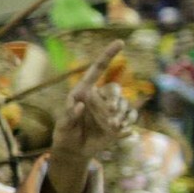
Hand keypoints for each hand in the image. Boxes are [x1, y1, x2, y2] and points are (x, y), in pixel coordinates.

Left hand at [51, 39, 132, 166]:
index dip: (108, 55)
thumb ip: (69, 115)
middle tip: (108, 115)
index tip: (120, 42)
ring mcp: (111, 107)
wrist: (75, 150)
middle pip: (114, 89)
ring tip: (110, 127)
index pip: (98, 70)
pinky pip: (131, 116)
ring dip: (119, 115)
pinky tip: (118, 130)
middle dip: (113, 102)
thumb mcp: (62, 126)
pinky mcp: (121, 119)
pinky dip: (127, 122)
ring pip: (124, 103)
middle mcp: (99, 96)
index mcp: (84, 91)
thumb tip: (80, 104)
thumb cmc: (65, 134)